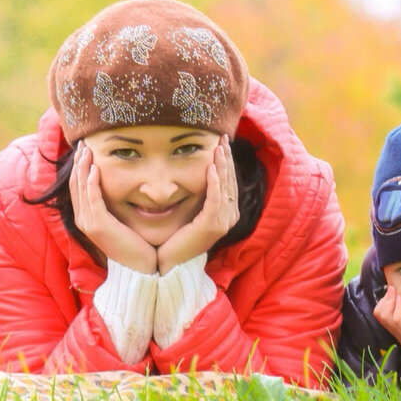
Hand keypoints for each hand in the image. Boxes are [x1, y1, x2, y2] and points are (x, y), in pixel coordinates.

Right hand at [70, 145, 157, 272]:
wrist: (140, 267)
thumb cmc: (134, 243)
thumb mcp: (119, 220)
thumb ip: (112, 205)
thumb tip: (115, 185)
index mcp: (85, 218)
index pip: (77, 187)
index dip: (78, 167)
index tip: (84, 149)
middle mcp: (82, 220)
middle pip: (75, 185)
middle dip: (78, 163)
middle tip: (83, 143)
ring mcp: (89, 224)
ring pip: (81, 190)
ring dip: (83, 168)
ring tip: (87, 150)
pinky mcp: (99, 226)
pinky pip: (92, 200)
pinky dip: (92, 183)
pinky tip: (95, 169)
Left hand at [156, 135, 239, 272]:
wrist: (169, 262)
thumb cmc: (176, 236)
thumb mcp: (192, 211)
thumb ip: (200, 195)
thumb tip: (200, 170)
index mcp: (226, 213)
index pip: (229, 181)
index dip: (227, 161)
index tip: (221, 142)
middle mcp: (229, 217)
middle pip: (230, 180)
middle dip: (226, 158)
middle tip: (221, 138)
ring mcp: (222, 222)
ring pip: (225, 187)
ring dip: (222, 165)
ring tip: (218, 148)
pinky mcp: (211, 226)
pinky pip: (216, 199)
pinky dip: (214, 182)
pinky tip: (211, 168)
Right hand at [373, 285, 400, 388]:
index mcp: (392, 327)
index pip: (378, 311)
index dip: (382, 300)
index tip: (392, 292)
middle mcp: (393, 328)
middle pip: (377, 311)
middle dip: (384, 298)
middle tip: (393, 290)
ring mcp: (399, 330)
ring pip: (384, 313)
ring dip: (390, 299)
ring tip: (396, 293)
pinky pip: (397, 317)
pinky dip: (398, 306)